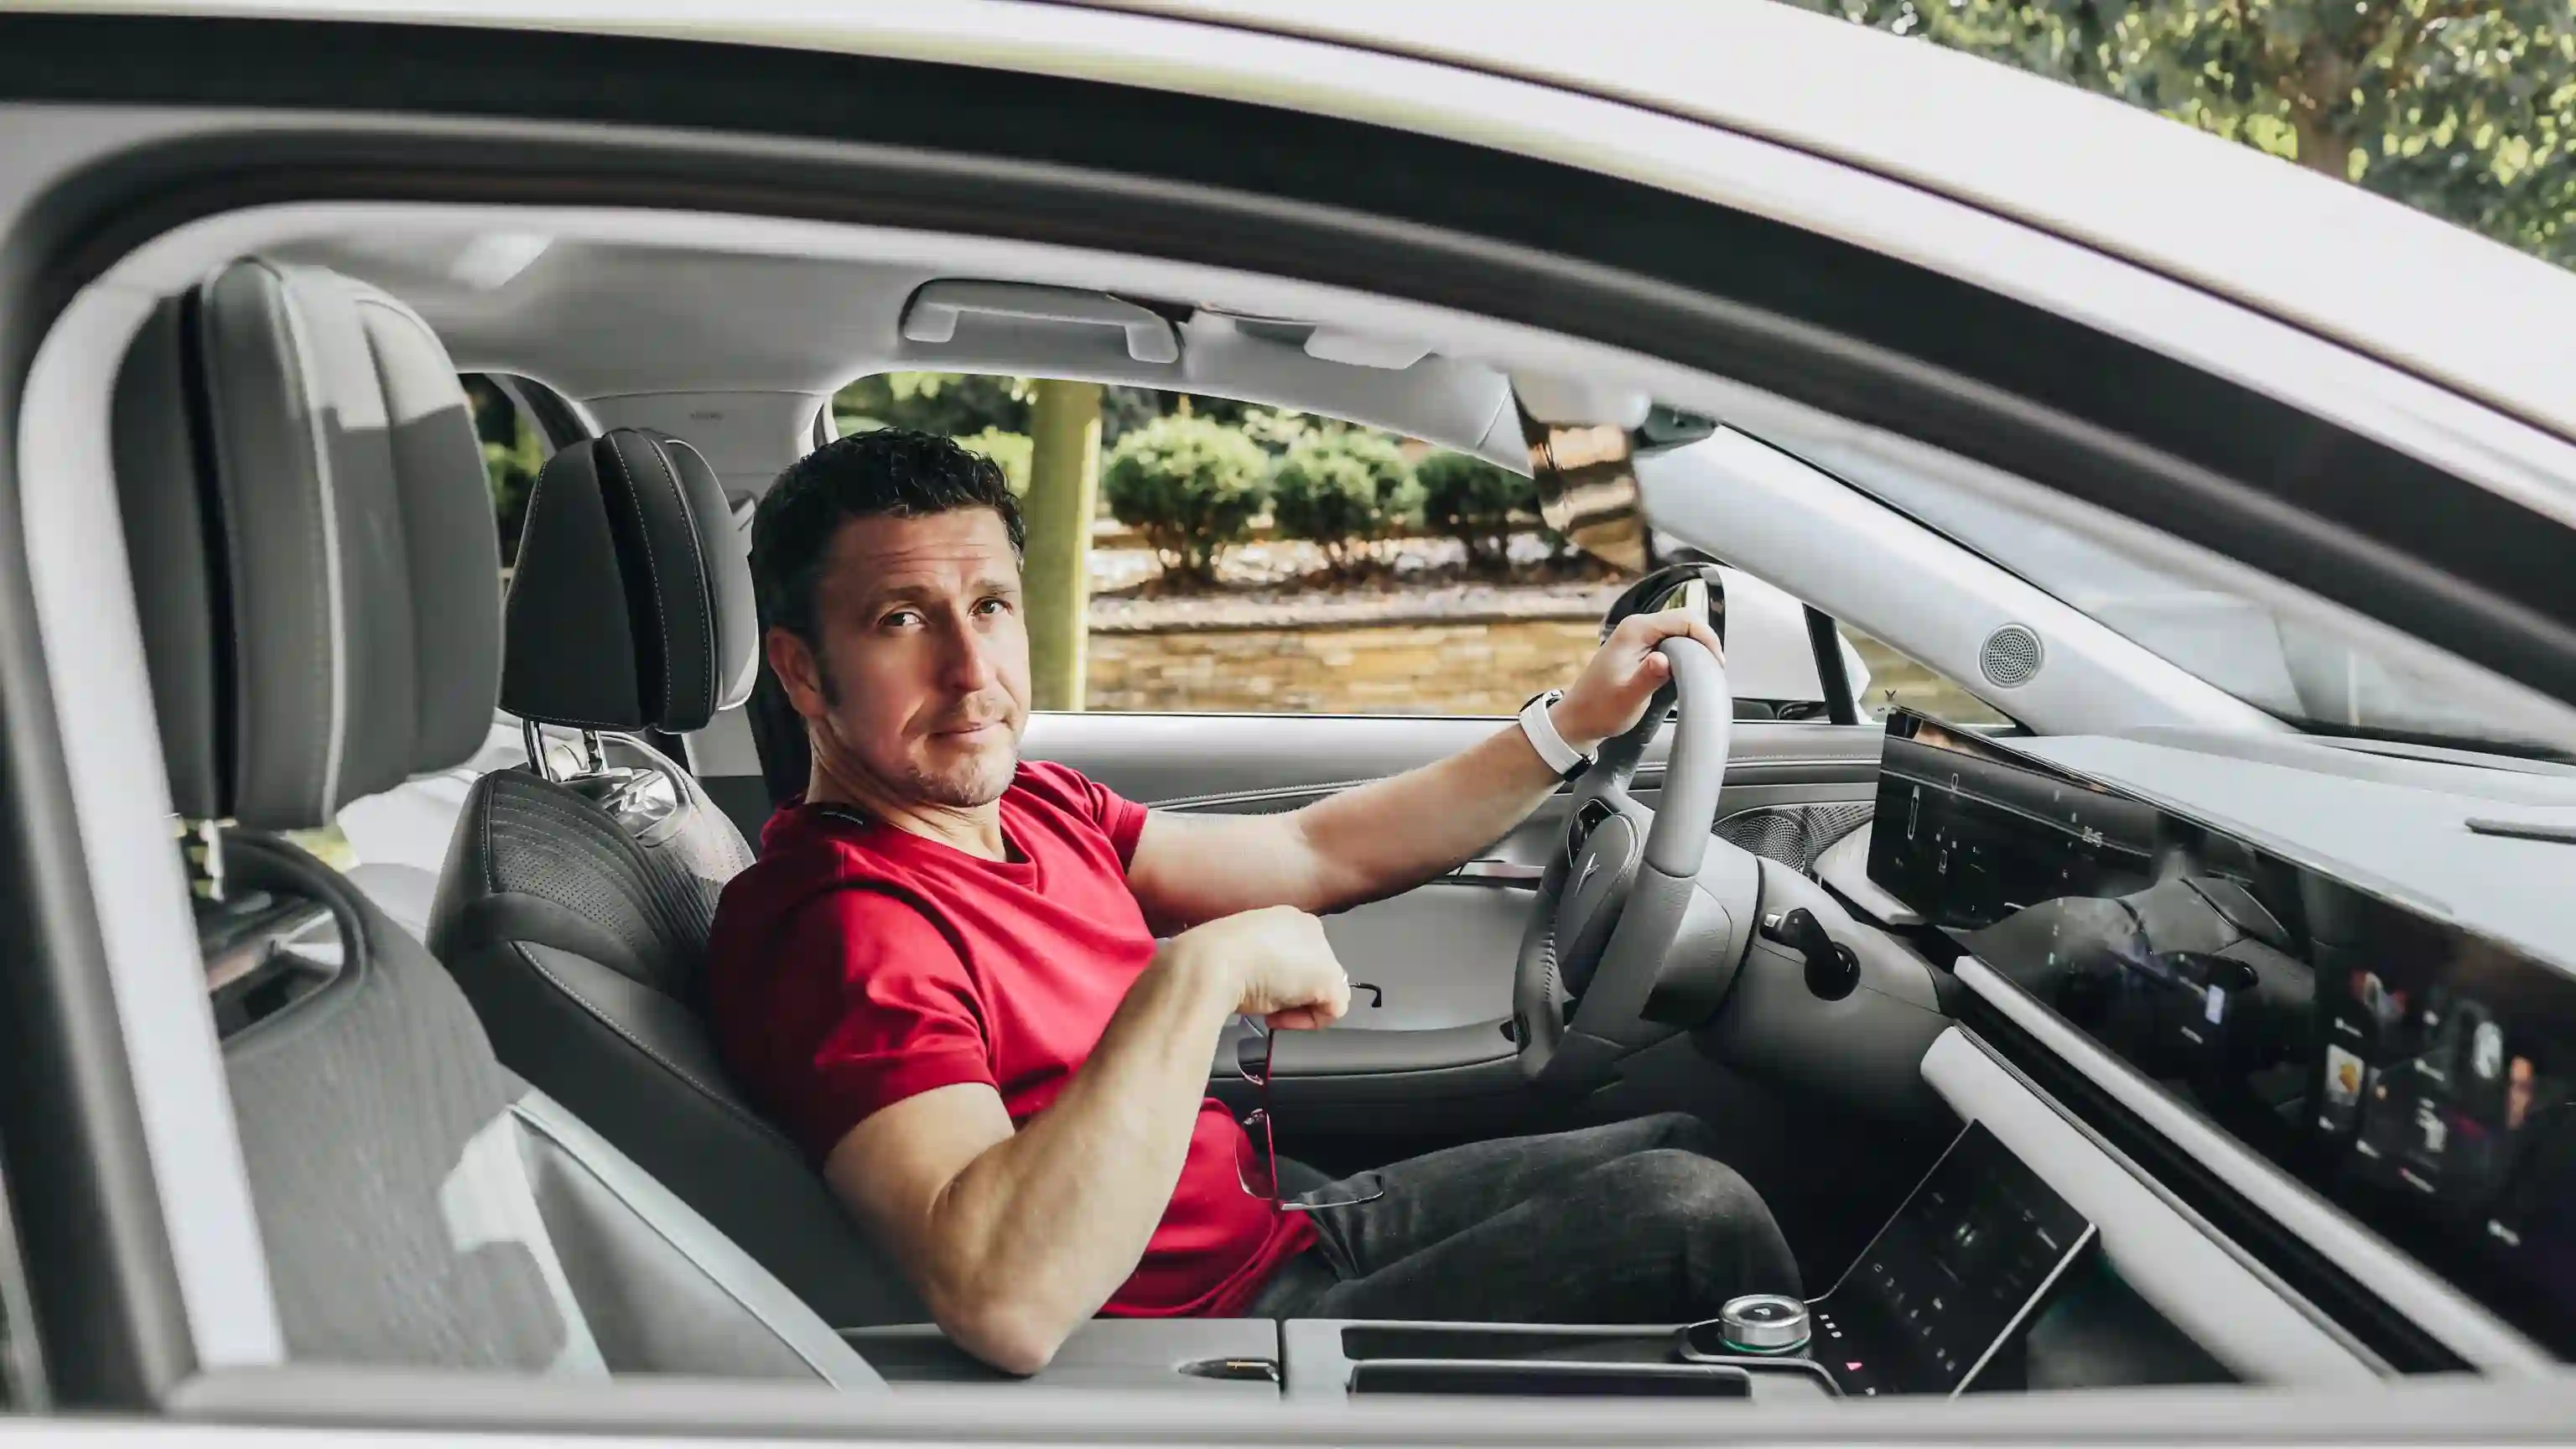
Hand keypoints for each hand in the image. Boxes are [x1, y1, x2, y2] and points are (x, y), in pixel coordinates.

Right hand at [1169, 905, 1351, 1029]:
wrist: (1212, 962)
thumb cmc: (1213, 958)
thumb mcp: (1239, 955)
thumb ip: (1260, 961)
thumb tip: (1270, 984)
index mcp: (1286, 917)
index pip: (1296, 954)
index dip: (1280, 977)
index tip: (1259, 984)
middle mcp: (1308, 926)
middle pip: (1312, 971)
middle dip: (1292, 991)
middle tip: (1264, 997)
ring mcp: (1321, 951)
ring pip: (1323, 990)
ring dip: (1297, 1005)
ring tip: (1269, 1004)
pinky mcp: (1328, 978)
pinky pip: (1333, 1010)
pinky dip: (1308, 1021)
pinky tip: (1280, 1015)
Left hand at [1550, 607, 1725, 751]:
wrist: (1579, 719)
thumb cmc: (1601, 710)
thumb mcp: (1628, 697)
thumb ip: (1648, 677)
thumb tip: (1665, 660)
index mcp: (1635, 630)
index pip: (1684, 619)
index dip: (1706, 638)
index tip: (1716, 663)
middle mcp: (1637, 625)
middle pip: (1684, 619)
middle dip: (1704, 640)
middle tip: (1714, 668)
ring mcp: (1638, 635)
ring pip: (1679, 629)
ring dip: (1696, 646)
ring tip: (1705, 670)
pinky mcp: (1640, 646)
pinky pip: (1671, 639)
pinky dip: (1685, 651)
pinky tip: (1689, 669)